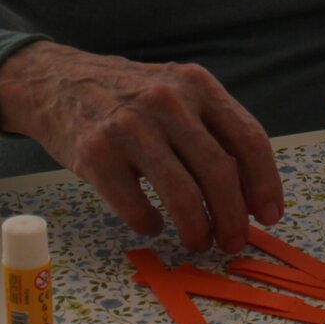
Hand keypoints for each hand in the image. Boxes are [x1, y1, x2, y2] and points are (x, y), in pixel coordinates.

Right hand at [0, 41, 284, 252]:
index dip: (265, 184)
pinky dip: (150, 225)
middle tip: (233, 242)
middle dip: (234, 218)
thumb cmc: (126, 96)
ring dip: (198, 230)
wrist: (55, 81)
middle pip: (220, 172)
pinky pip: (137, 208)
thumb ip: (211, 129)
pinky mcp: (96, 154)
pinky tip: (151, 224)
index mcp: (196, 84)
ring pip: (183, 195)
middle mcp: (167, 101)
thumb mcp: (175, 92)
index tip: (269, 216)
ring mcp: (130, 127)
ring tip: (198, 242)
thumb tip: (250, 194)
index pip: (248, 138)